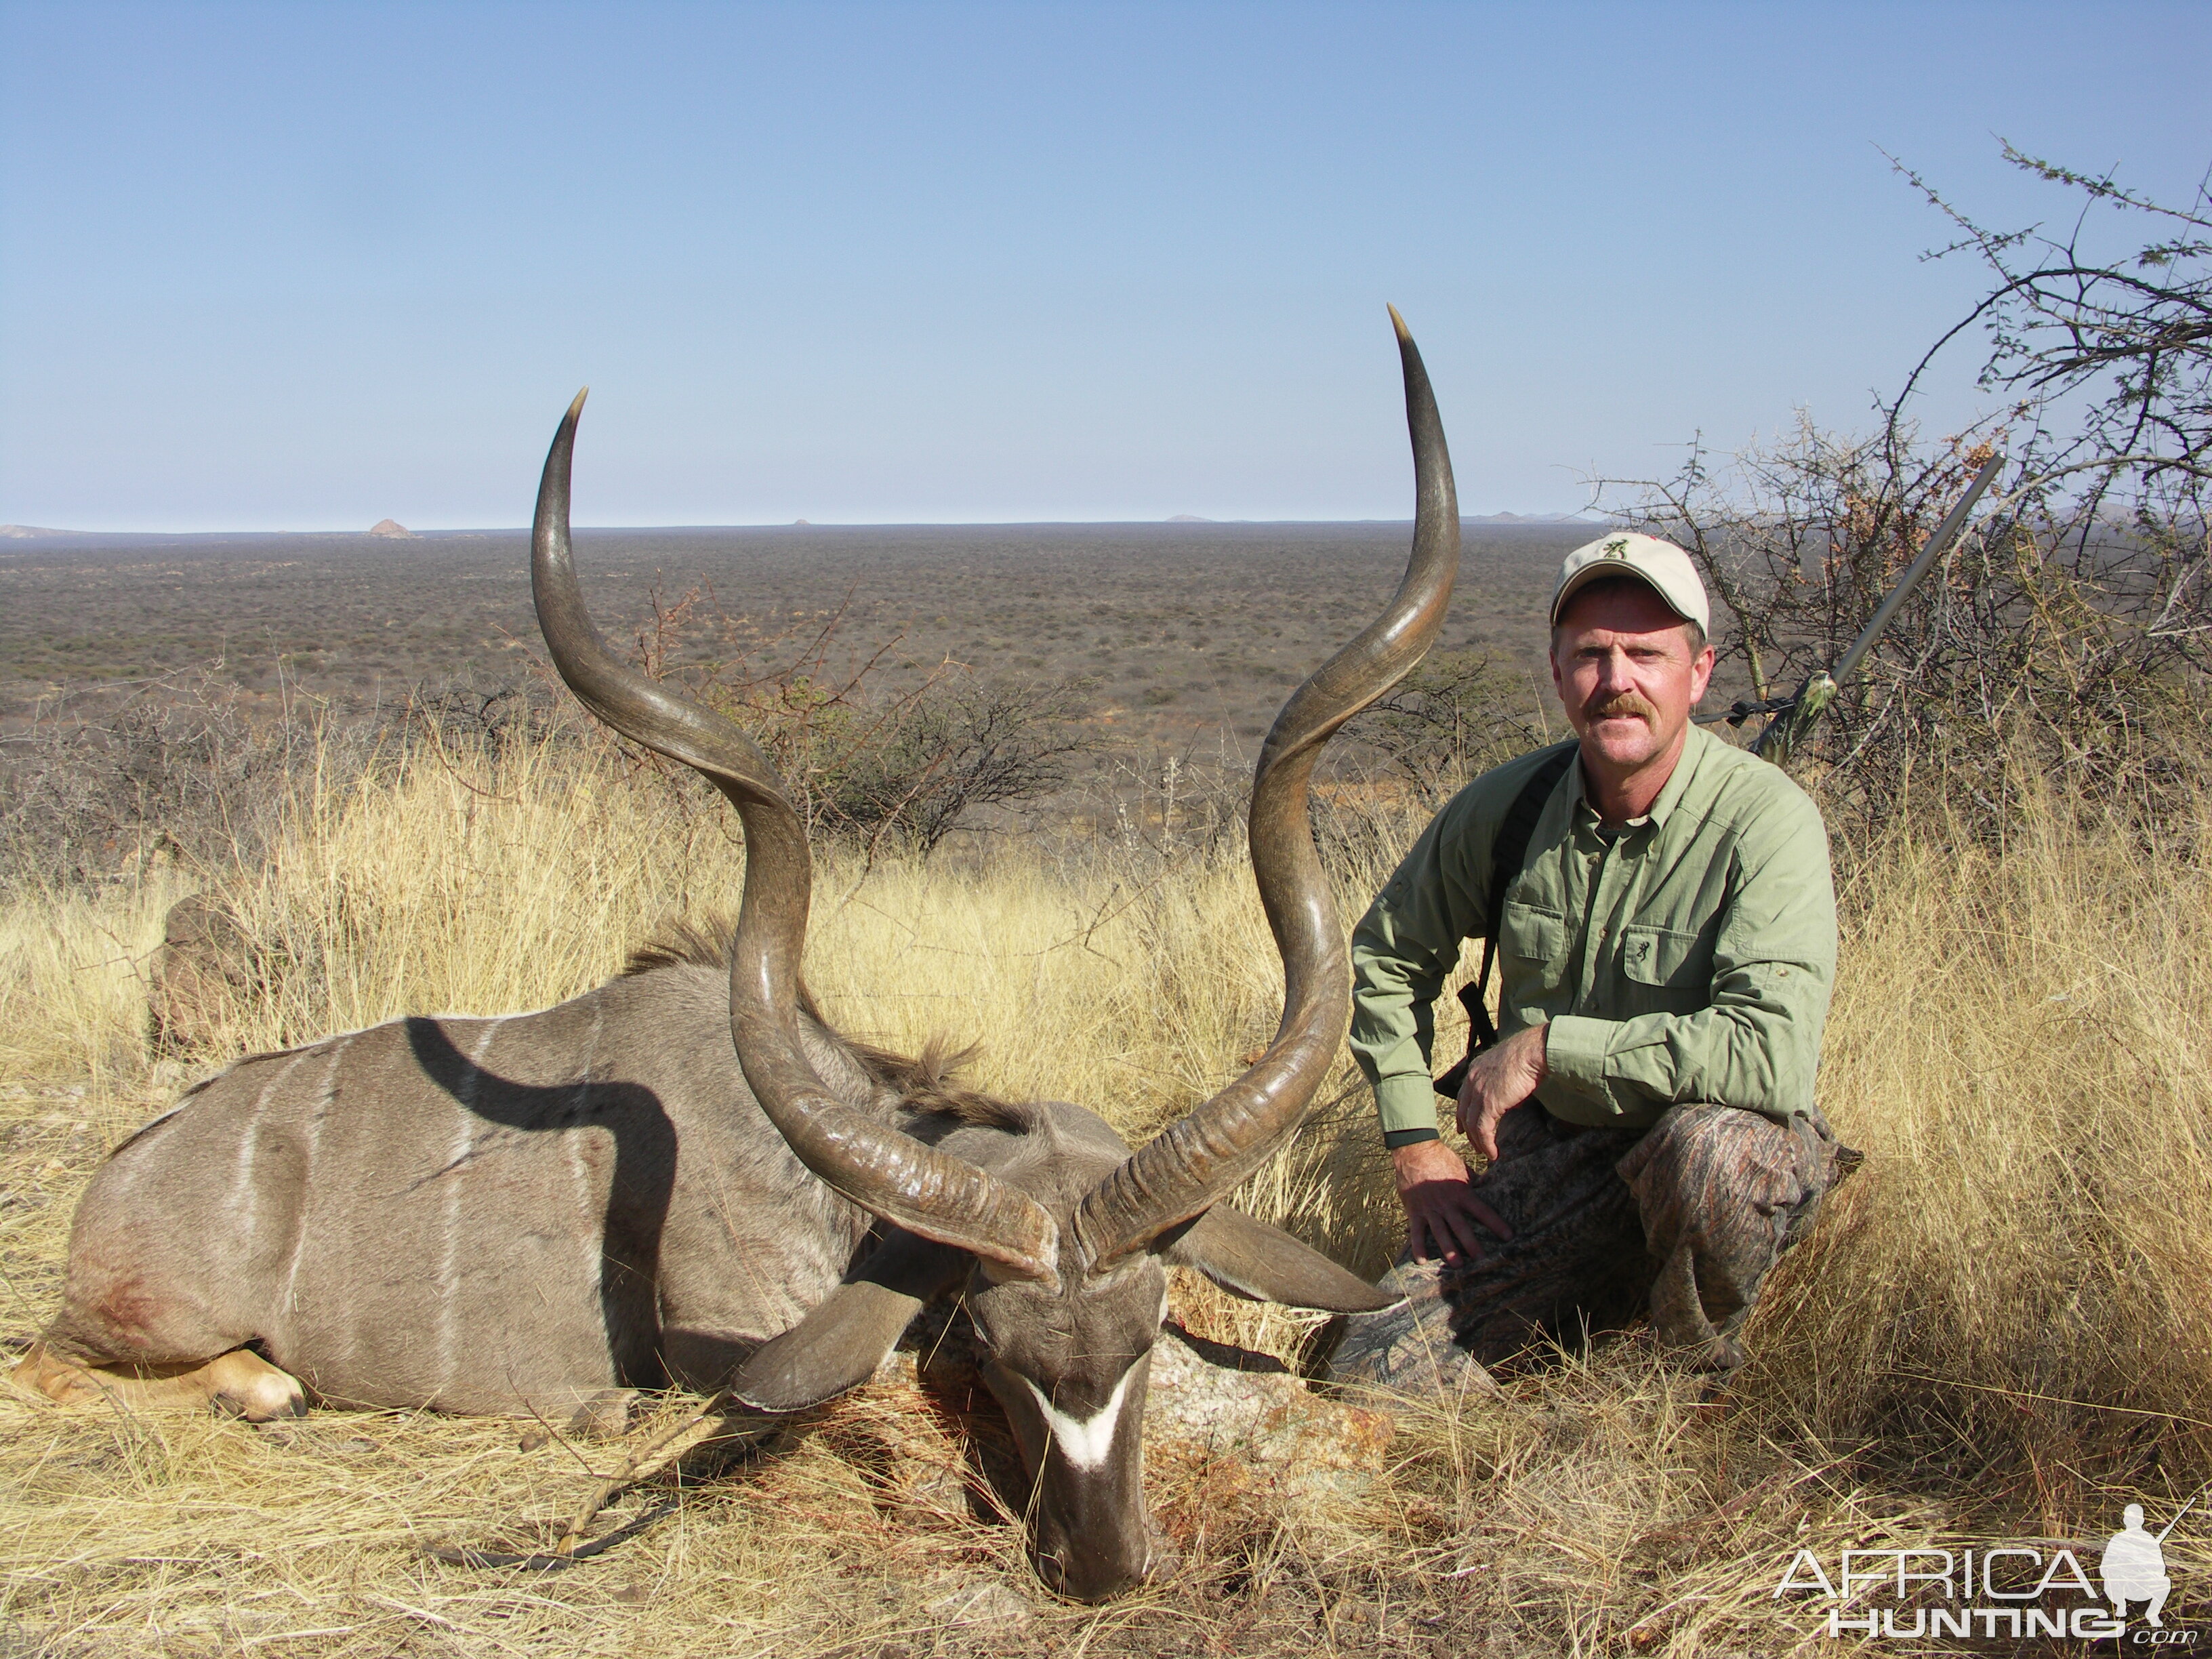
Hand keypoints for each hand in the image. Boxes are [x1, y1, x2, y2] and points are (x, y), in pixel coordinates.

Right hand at [1392, 1138, 1512, 1265]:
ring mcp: (1430, 1209)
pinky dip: (1418, 1246)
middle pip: (1461, 1227)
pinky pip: (1416, 1232)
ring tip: (1457, 1266)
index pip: (1482, 1210)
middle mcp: (1447, 1203)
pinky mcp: (1415, 1211)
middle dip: (1472, 1244)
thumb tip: (1491, 1186)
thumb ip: (1474, 1182)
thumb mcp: (1462, 1169)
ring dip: (1449, 1250)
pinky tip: (1422, 1261)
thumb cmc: (1442, 1158)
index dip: (1496, 1224)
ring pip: (1440, 1232)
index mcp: (1461, 1193)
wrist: (1415, 1151)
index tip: (1508, 1236)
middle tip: (1482, 1260)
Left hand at [1455, 1021, 1549, 1162]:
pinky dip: (1486, 1144)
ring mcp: (1478, 1092)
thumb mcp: (1510, 1070)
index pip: (1463, 1096)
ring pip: (1472, 1124)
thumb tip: (1514, 1102)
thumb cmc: (1529, 1057)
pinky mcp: (1488, 1104)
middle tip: (1473, 1144)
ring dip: (1478, 1142)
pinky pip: (1482, 1130)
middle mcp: (1472, 1080)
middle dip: (1467, 1130)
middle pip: (1464, 1111)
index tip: (1463, 1126)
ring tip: (1485, 1153)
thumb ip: (1506, 1086)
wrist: (1532, 1051)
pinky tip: (1492, 1154)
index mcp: (1475, 1069)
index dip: (1463, 1113)